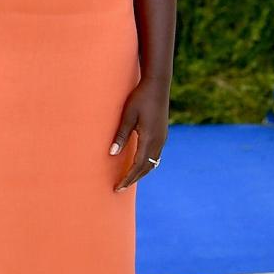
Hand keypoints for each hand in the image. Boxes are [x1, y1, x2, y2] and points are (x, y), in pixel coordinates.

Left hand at [109, 77, 168, 191]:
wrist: (157, 85)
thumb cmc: (140, 98)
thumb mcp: (127, 116)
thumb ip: (121, 135)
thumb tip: (111, 154)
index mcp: (150, 139)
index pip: (138, 165)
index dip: (128, 178)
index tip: (118, 187)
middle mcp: (158, 141)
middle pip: (146, 168)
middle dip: (133, 178)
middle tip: (119, 188)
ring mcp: (162, 138)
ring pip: (152, 163)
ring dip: (140, 172)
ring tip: (128, 179)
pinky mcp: (162, 134)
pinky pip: (155, 155)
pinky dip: (146, 164)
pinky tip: (139, 164)